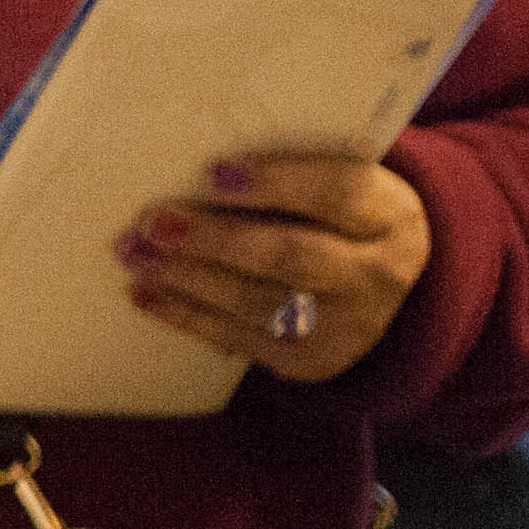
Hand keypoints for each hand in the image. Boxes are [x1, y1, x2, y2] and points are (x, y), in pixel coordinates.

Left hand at [120, 153, 430, 384]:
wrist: (383, 298)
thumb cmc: (338, 221)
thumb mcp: (341, 188)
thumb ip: (293, 174)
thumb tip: (201, 167)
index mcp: (392, 215)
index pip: (340, 193)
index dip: (278, 182)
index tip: (214, 173)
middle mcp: (378, 274)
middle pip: (293, 255)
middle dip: (216, 238)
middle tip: (155, 221)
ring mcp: (347, 326)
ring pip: (258, 302)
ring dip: (187, 278)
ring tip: (136, 254)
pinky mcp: (309, 361)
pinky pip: (238, 338)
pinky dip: (186, 315)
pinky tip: (145, 293)